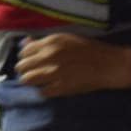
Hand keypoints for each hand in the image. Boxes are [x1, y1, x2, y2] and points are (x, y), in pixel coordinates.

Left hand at [16, 34, 130, 97]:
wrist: (108, 64)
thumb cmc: (88, 49)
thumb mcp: (65, 38)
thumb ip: (44, 41)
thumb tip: (25, 43)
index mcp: (51, 42)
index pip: (24, 51)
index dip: (25, 57)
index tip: (30, 61)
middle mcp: (49, 56)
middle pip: (22, 66)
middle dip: (25, 70)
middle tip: (32, 72)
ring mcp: (54, 73)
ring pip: (27, 80)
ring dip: (31, 81)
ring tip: (38, 81)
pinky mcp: (61, 87)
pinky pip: (42, 92)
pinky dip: (44, 91)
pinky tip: (50, 87)